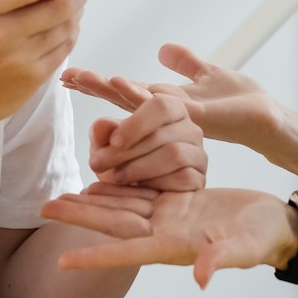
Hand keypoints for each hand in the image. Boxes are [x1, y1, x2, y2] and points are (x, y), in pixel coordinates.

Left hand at [41, 185, 297, 287]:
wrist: (277, 224)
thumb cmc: (264, 238)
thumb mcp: (244, 248)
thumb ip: (221, 260)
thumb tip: (201, 278)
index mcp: (175, 245)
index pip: (127, 251)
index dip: (95, 256)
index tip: (61, 260)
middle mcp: (166, 232)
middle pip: (115, 223)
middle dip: (80, 217)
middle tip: (43, 209)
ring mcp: (171, 216)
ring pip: (123, 206)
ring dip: (92, 201)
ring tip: (59, 196)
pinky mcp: (178, 201)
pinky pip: (141, 192)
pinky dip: (118, 187)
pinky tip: (97, 179)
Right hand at [62, 43, 283, 154]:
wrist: (267, 119)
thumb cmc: (240, 102)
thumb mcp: (208, 73)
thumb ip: (185, 62)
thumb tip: (163, 47)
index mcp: (165, 101)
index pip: (124, 91)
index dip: (98, 84)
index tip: (71, 73)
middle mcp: (165, 112)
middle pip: (121, 99)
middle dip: (92, 87)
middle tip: (62, 75)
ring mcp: (176, 116)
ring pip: (133, 103)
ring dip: (106, 89)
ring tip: (78, 76)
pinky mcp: (192, 117)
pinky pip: (160, 106)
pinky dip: (137, 95)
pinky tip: (118, 83)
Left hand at [88, 91, 206, 190]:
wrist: (132, 191)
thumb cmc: (120, 160)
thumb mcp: (105, 145)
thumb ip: (102, 133)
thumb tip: (103, 124)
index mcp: (170, 109)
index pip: (160, 106)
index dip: (136, 123)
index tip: (113, 142)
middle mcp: (190, 128)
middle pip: (163, 135)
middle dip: (126, 152)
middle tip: (98, 164)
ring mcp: (198, 154)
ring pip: (174, 155)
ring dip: (140, 168)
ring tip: (117, 177)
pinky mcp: (199, 178)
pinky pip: (184, 178)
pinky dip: (157, 183)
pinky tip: (140, 187)